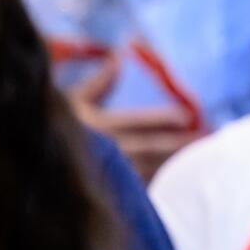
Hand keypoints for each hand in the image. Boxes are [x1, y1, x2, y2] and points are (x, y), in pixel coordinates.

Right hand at [68, 55, 197, 179]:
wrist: (42, 161)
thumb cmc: (57, 126)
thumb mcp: (73, 101)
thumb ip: (100, 83)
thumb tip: (118, 57)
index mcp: (96, 126)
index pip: (138, 121)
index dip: (164, 119)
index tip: (188, 115)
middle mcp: (105, 150)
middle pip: (151, 147)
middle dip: (180, 142)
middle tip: (207, 136)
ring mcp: (110, 174)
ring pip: (151, 168)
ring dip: (177, 162)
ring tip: (203, 156)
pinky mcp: (114, 192)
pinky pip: (144, 186)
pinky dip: (165, 180)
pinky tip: (183, 177)